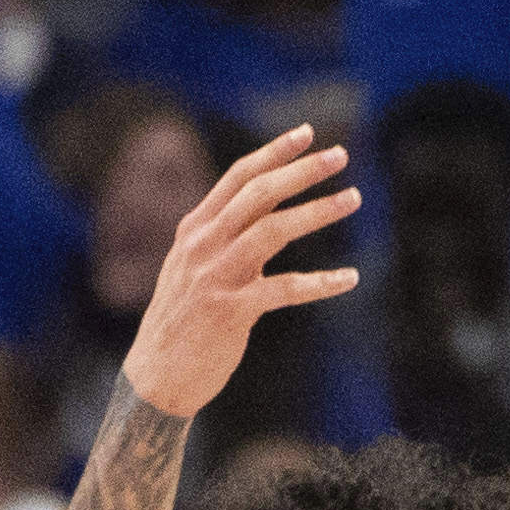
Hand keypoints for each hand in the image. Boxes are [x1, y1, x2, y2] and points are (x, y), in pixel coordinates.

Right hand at [124, 127, 360, 416]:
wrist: (156, 376)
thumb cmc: (183, 320)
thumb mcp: (193, 267)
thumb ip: (223, 238)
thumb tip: (265, 214)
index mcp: (195, 229)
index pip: (238, 177)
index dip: (274, 152)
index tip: (308, 133)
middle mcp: (204, 245)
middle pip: (259, 193)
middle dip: (302, 170)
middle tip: (341, 155)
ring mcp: (216, 277)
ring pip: (274, 230)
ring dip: (318, 211)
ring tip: (352, 199)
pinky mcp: (231, 311)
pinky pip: (285, 289)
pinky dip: (321, 282)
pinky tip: (350, 278)